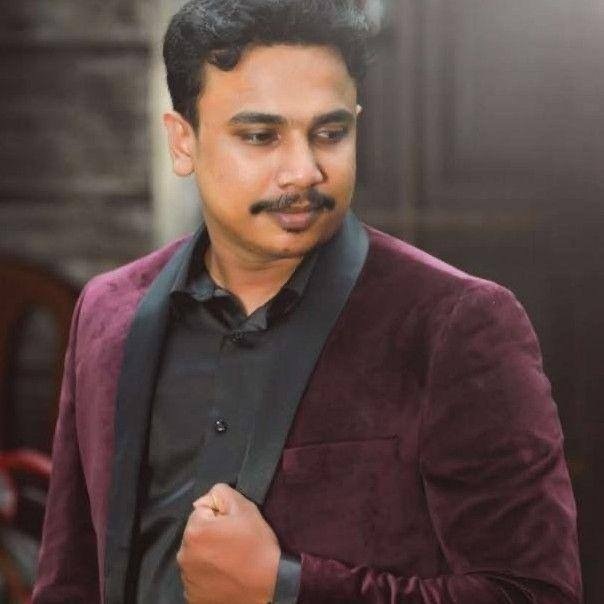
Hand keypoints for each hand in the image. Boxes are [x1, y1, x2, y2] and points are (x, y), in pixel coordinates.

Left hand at [177, 483, 280, 603]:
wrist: (270, 585)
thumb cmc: (257, 545)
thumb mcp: (245, 507)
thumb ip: (221, 492)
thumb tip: (205, 499)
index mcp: (194, 530)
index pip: (202, 510)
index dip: (219, 515)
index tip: (233, 526)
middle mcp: (183, 554)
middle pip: (196, 533)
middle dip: (210, 534)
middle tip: (233, 542)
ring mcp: (187, 578)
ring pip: (195, 555)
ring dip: (208, 554)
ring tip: (230, 559)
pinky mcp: (192, 595)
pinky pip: (197, 576)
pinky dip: (208, 574)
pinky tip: (225, 574)